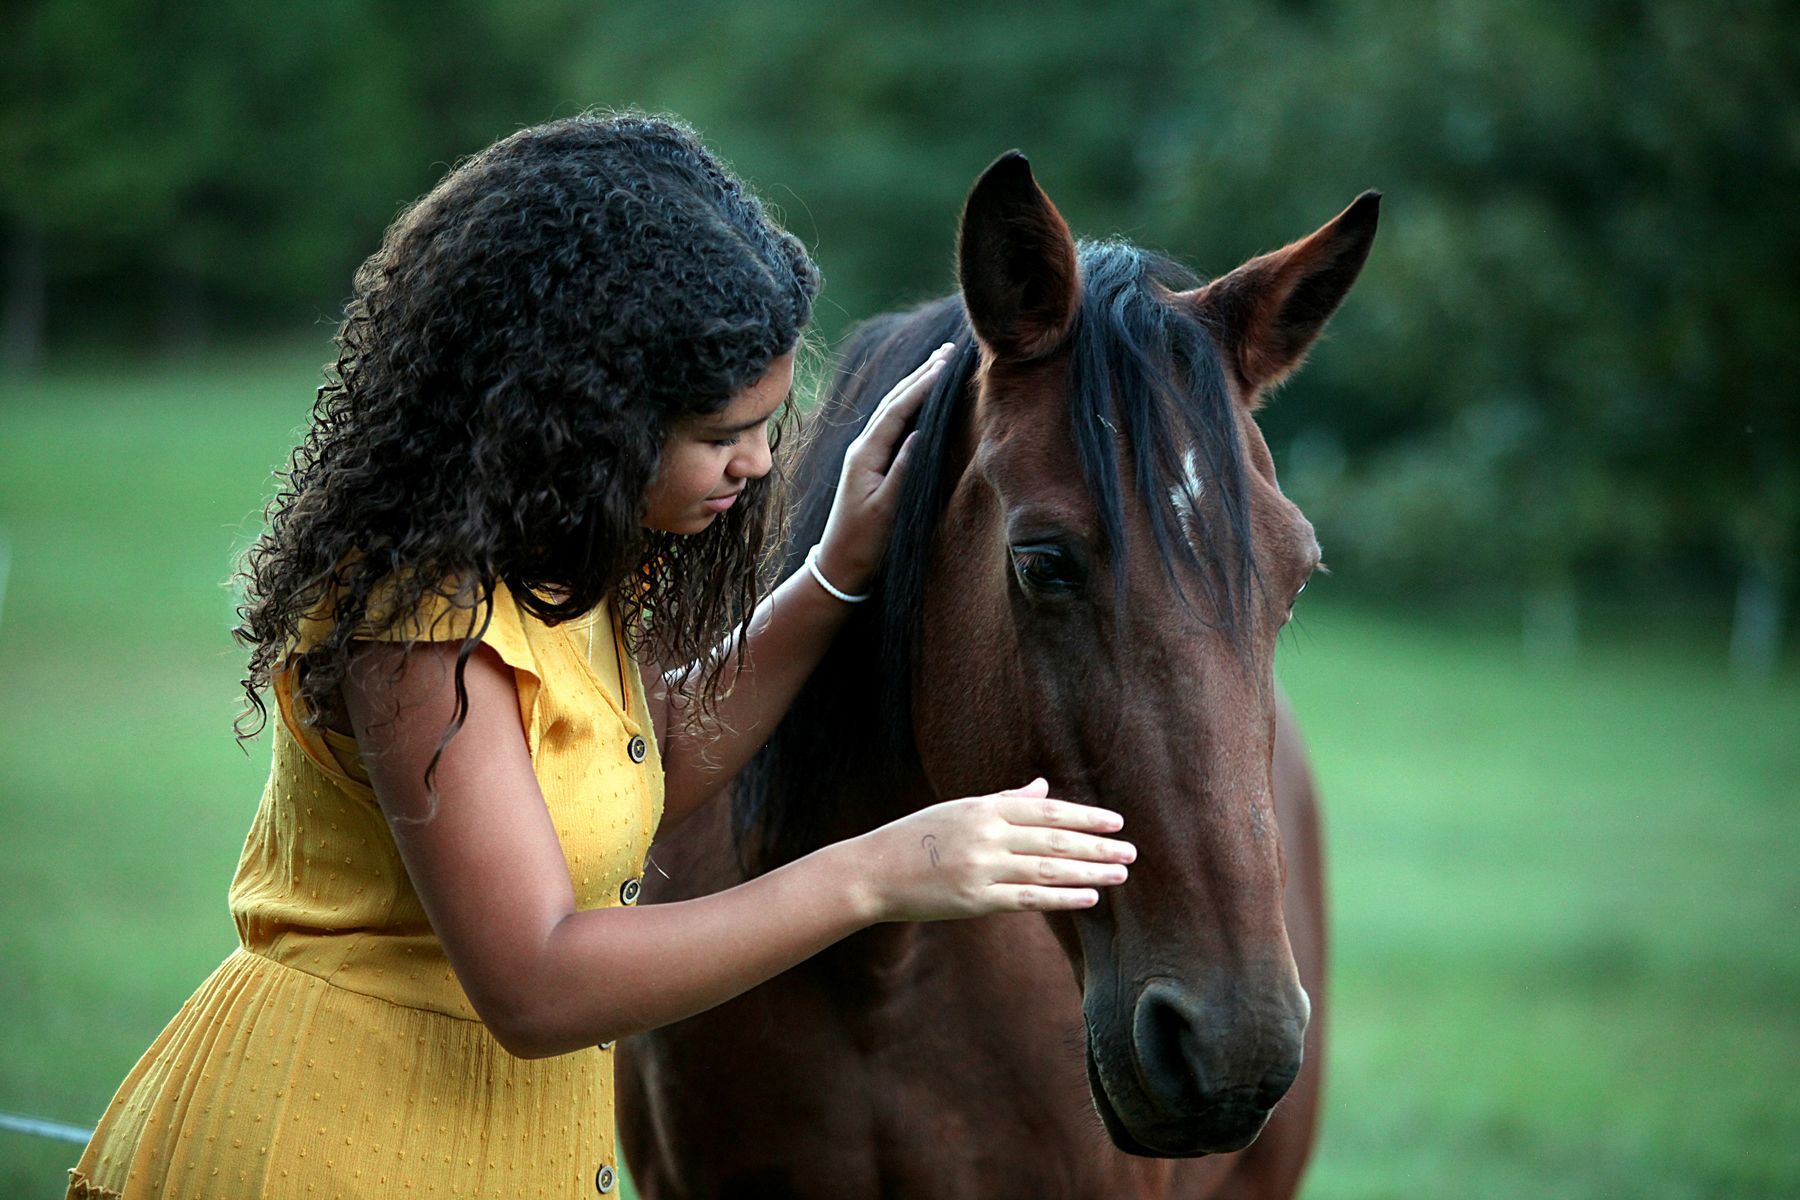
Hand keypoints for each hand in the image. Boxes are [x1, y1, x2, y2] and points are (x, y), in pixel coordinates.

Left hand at [813, 341, 956, 596]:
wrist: (839, 567)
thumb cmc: (864, 542)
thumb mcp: (887, 508)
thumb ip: (903, 468)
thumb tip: (921, 433)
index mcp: (865, 454)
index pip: (898, 410)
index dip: (922, 385)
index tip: (946, 364)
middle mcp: (862, 449)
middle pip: (894, 402)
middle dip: (921, 375)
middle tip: (948, 352)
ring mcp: (864, 456)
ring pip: (892, 411)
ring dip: (915, 386)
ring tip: (937, 365)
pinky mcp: (870, 466)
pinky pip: (892, 426)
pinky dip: (909, 406)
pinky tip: (919, 400)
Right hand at [849, 778, 1134, 922]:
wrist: (874, 871)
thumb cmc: (916, 838)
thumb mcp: (959, 809)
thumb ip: (1004, 800)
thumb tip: (1042, 788)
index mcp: (984, 808)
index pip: (1047, 811)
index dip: (1084, 816)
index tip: (1115, 822)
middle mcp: (987, 835)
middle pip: (1054, 839)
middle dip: (1096, 845)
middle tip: (1131, 850)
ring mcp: (982, 868)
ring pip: (1047, 869)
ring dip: (1088, 872)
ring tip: (1120, 874)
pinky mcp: (976, 900)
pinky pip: (1027, 899)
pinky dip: (1061, 898)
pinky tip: (1089, 897)